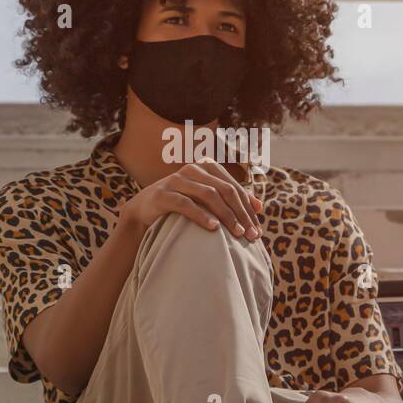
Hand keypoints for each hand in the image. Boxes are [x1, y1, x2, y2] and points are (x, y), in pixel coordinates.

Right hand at [121, 159, 262, 240]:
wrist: (143, 211)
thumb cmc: (180, 206)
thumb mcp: (206, 200)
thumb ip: (229, 200)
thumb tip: (259, 206)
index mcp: (206, 167)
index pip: (234, 188)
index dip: (248, 209)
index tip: (257, 230)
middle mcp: (193, 169)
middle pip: (225, 190)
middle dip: (241, 214)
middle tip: (251, 235)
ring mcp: (176, 179)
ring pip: (209, 194)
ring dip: (226, 215)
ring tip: (237, 233)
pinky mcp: (162, 194)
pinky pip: (186, 203)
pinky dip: (202, 215)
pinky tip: (214, 228)